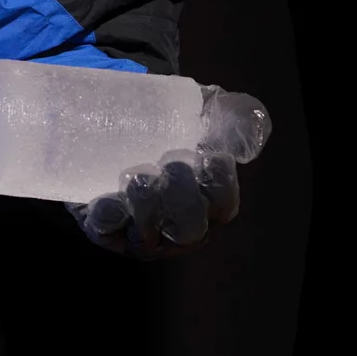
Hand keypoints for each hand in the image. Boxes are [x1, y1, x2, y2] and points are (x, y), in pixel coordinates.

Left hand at [67, 86, 270, 259]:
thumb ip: (228, 119)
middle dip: (183, 197)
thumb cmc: (167, 135)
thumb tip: (252, 127)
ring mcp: (139, 234)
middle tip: (173, 163)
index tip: (207, 155)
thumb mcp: (200, 119)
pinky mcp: (104, 230)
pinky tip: (106, 198)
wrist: (112, 137)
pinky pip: (105, 231)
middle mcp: (176, 230)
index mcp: (207, 207)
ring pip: (146, 237)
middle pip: (188, 229)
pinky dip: (107, 217)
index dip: (219, 183)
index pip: (223, 205)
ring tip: (139, 176)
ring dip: (145, 207)